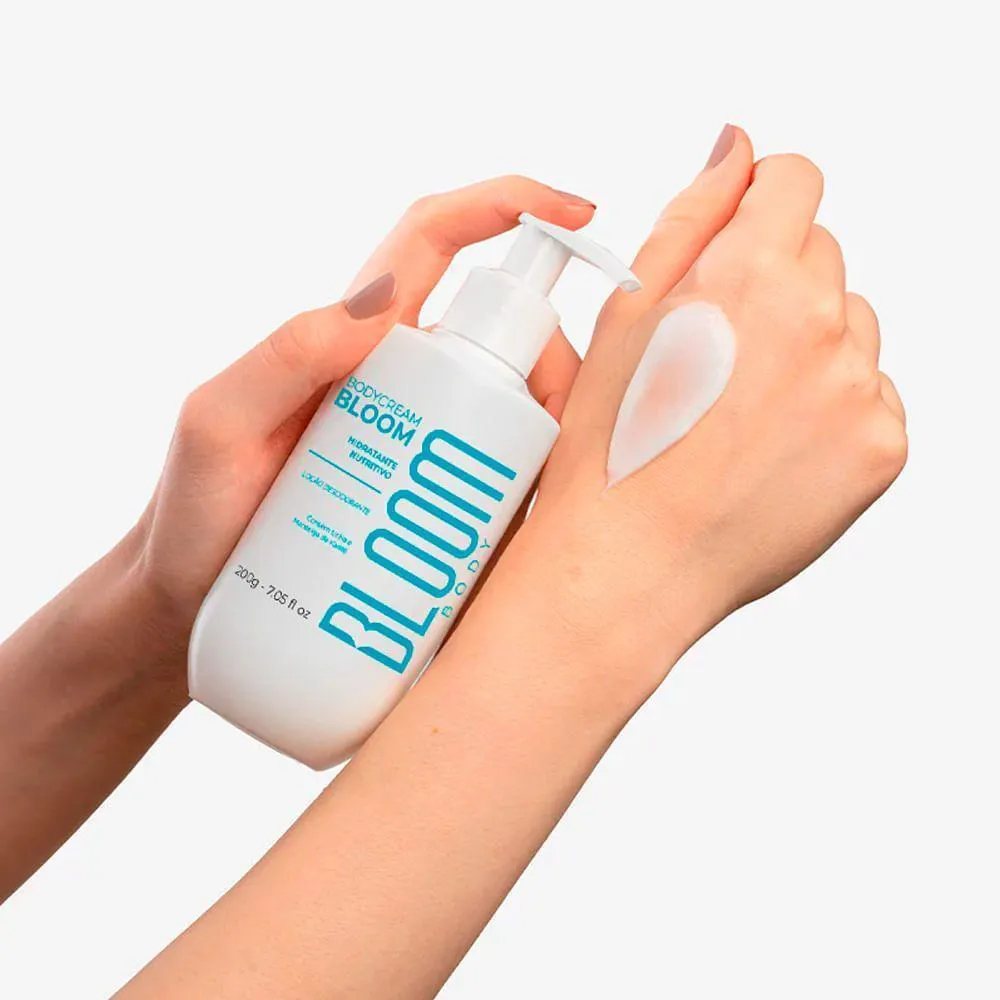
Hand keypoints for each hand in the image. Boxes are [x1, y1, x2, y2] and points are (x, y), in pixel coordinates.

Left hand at [135, 177, 592, 642]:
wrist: (201, 600)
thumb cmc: (199, 507)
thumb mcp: (221, 421)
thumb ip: (285, 354)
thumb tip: (382, 299)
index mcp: (360, 339)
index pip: (436, 243)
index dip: (504, 206)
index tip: (576, 212)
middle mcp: (407, 381)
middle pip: (506, 337)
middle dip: (549, 363)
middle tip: (542, 434)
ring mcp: (432, 444)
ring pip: (523, 410)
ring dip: (553, 433)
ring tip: (529, 498)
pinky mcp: (446, 506)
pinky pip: (511, 483)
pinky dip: (541, 491)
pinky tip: (540, 531)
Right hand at [477, 127, 906, 698]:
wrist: (632, 563)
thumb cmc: (612, 451)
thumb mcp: (625, 316)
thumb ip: (691, 217)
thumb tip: (737, 151)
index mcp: (749, 275)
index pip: (795, 182)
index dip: (761, 206)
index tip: (741, 242)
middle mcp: (818, 322)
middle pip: (823, 255)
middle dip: (776, 284)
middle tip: (716, 355)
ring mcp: (858, 389)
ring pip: (852, 326)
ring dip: (808, 346)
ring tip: (740, 410)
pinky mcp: (881, 445)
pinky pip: (872, 393)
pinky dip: (832, 407)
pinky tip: (771, 444)